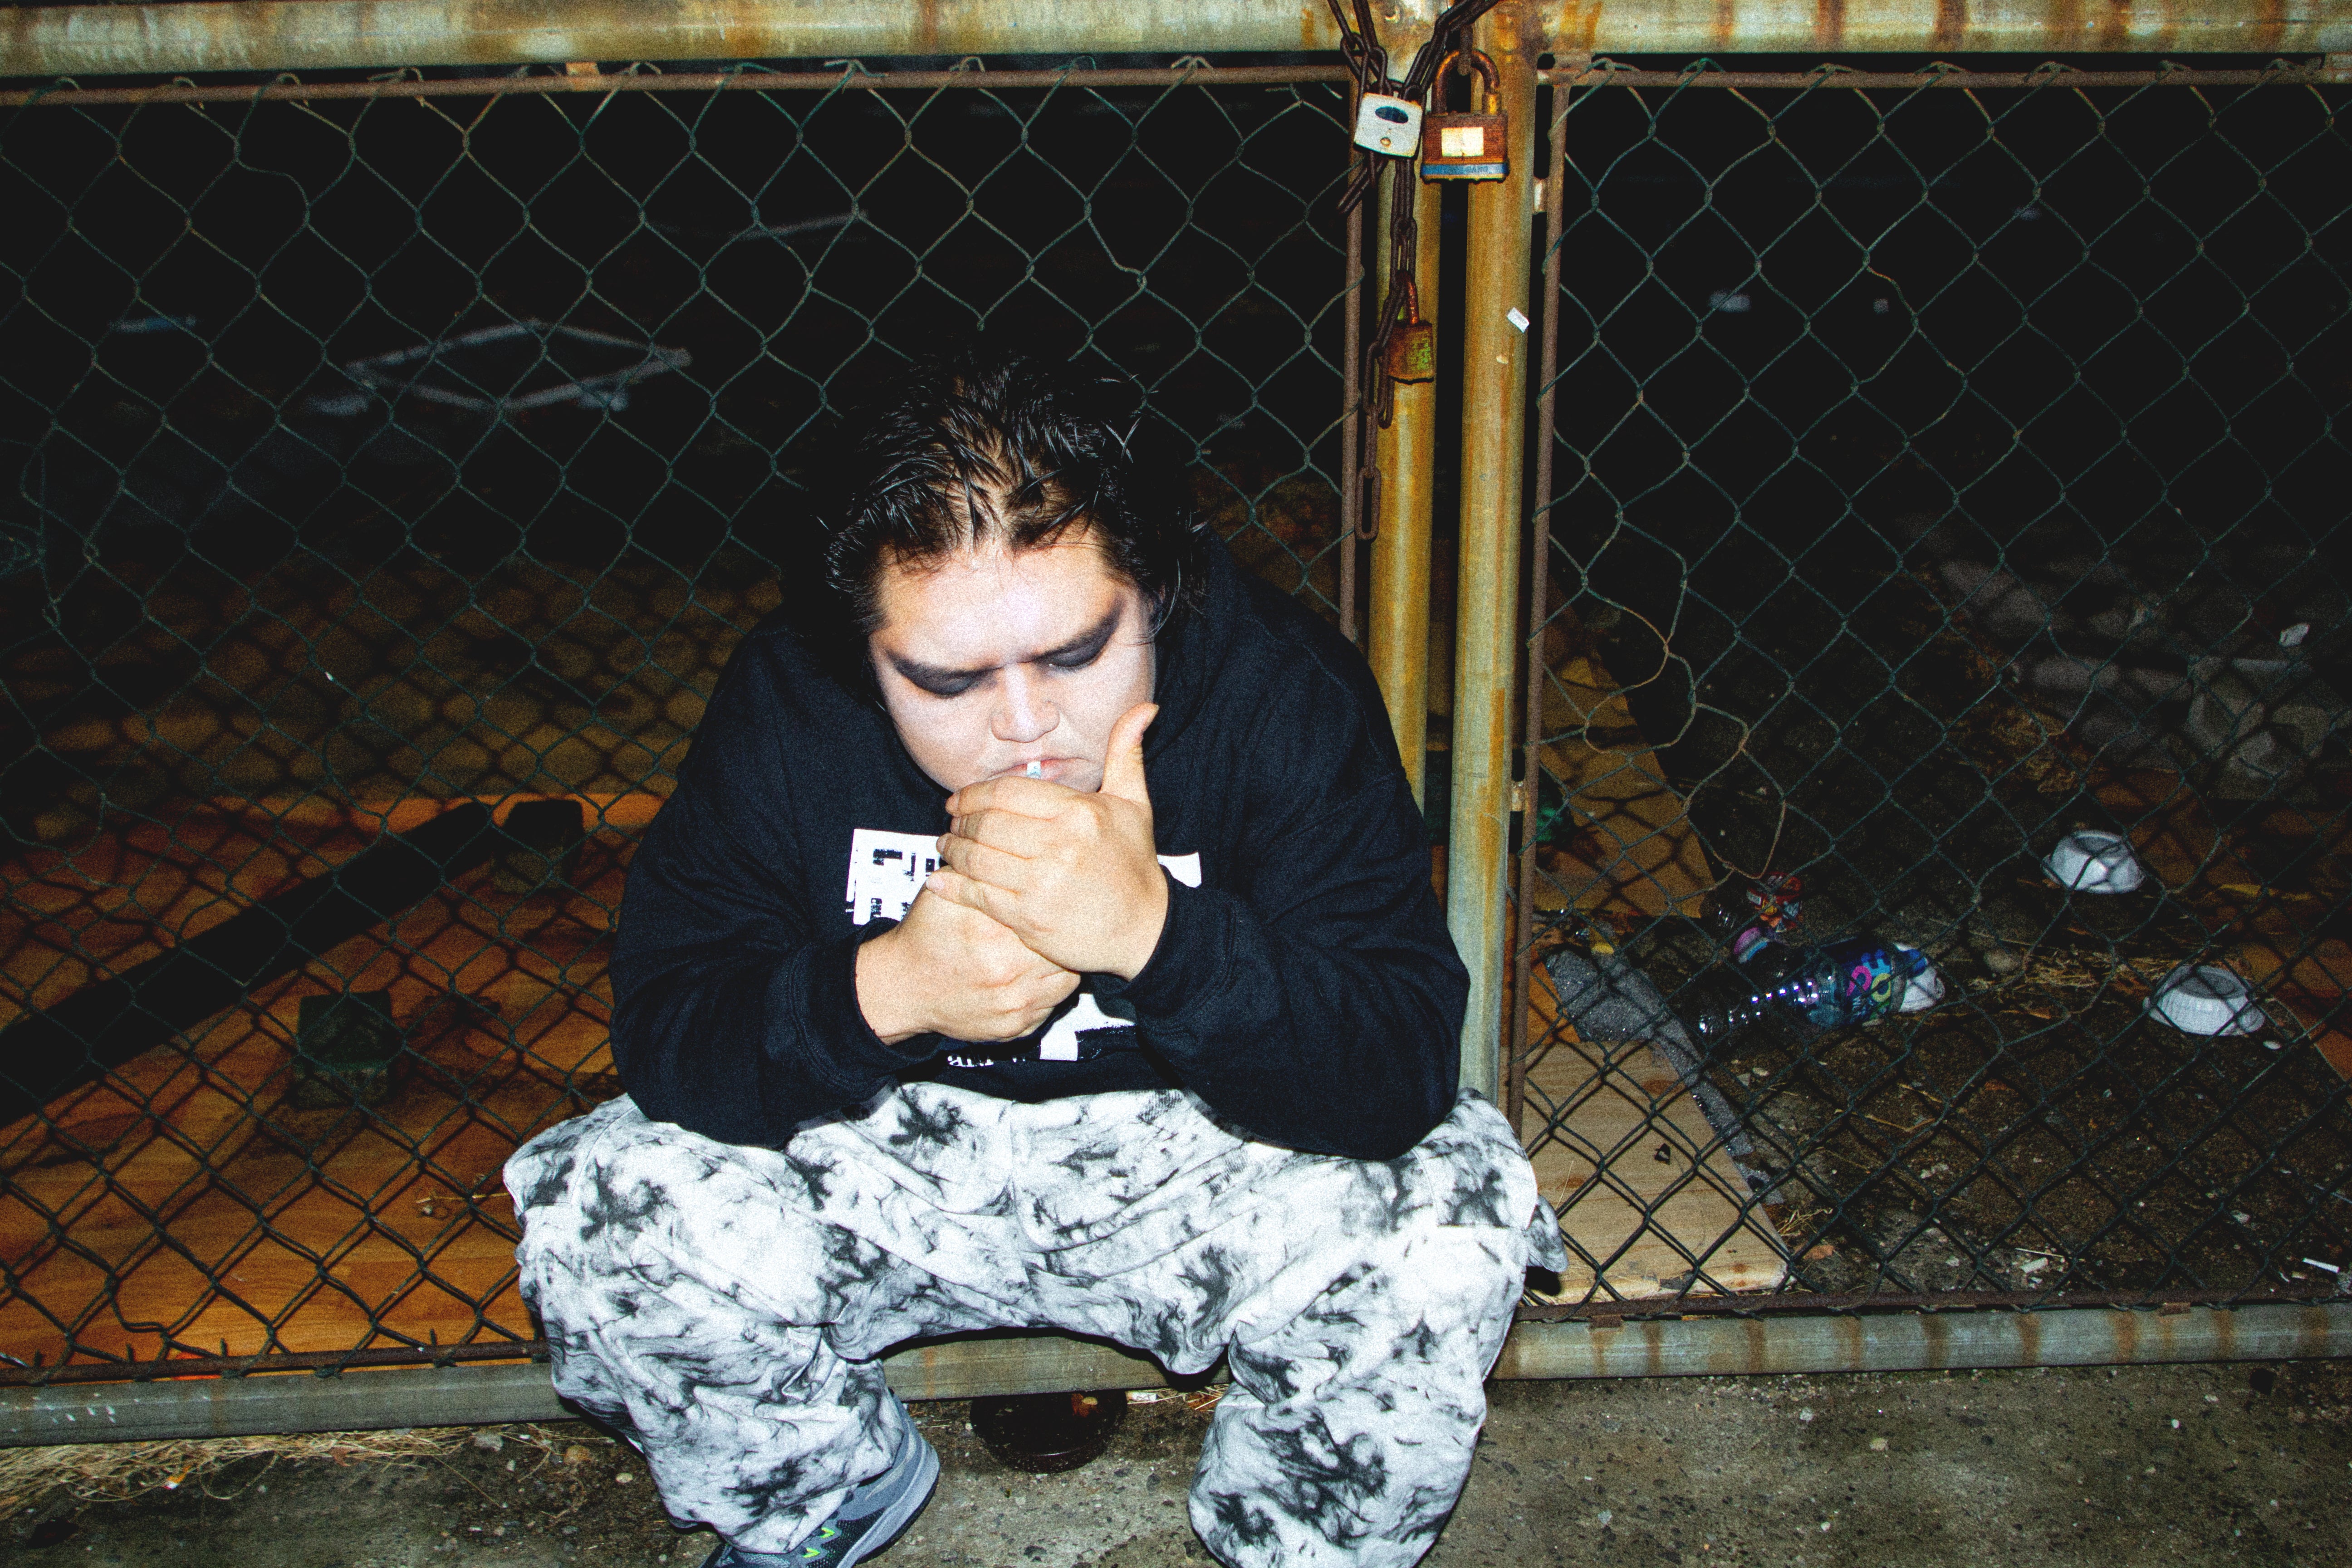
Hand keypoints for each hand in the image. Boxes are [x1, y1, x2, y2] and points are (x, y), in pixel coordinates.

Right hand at [855, 889, 1078, 1044]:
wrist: (904, 987)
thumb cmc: (925, 937)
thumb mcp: (943, 895)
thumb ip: (977, 874)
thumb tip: (1013, 852)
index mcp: (995, 937)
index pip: (1048, 919)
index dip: (1057, 908)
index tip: (1057, 901)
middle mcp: (1008, 975)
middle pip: (1064, 951)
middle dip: (1062, 938)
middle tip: (1060, 925)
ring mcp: (1015, 1007)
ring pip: (1067, 982)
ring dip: (1062, 965)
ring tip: (1049, 950)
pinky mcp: (1015, 1028)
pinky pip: (1051, 1008)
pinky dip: (1049, 990)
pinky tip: (1036, 975)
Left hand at [927, 702, 1167, 979]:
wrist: (1146, 930)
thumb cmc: (1135, 865)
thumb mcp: (1135, 804)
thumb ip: (1126, 753)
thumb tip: (1145, 707)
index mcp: (1079, 813)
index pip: (1007, 792)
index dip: (973, 794)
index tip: (958, 800)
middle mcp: (1058, 846)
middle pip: (986, 824)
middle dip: (960, 823)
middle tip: (951, 825)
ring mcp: (1041, 884)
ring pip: (977, 859)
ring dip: (952, 853)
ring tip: (945, 849)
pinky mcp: (1029, 918)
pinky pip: (978, 896)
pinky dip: (953, 887)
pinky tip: (939, 881)